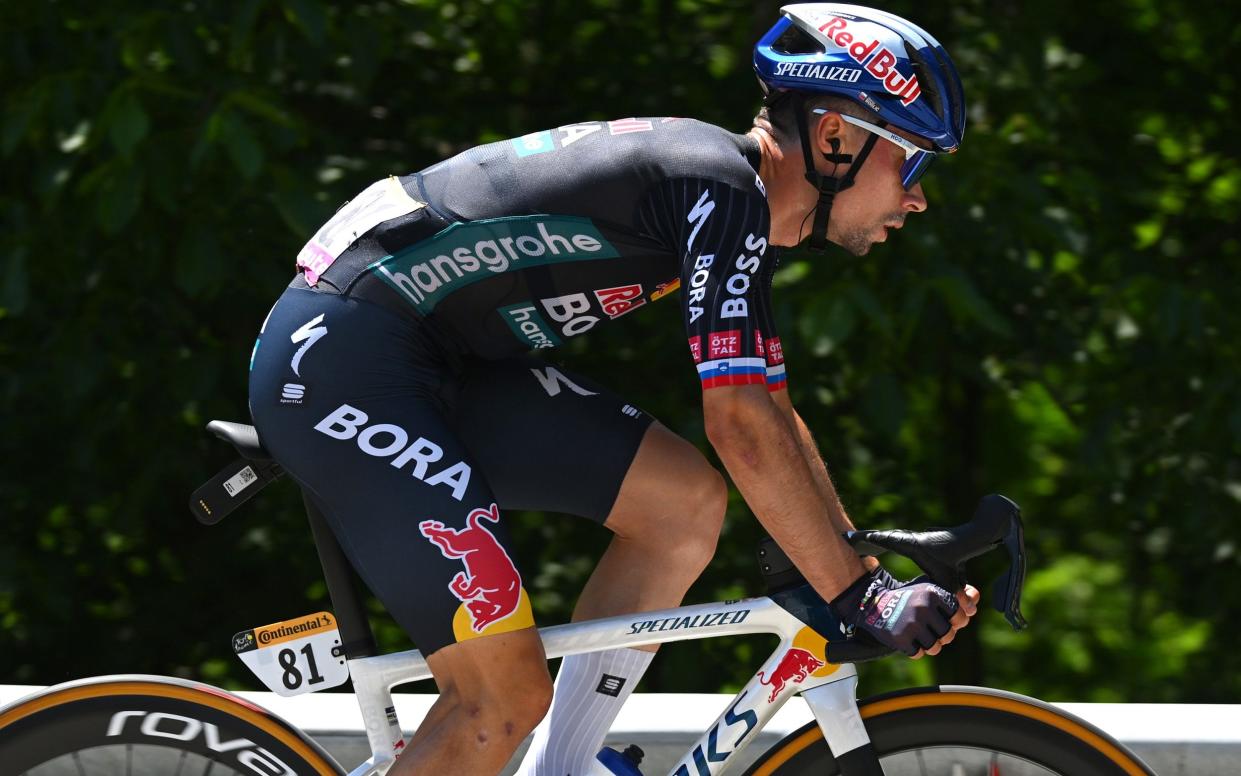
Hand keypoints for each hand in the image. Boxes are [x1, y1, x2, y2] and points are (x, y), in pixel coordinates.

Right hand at [830, 568, 978, 657]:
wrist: (873, 603)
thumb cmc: (907, 597)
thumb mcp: (929, 590)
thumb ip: (955, 594)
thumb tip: (975, 599)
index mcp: (934, 593)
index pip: (960, 617)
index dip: (953, 621)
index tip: (941, 617)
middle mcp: (924, 608)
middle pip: (949, 635)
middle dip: (941, 635)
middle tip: (929, 628)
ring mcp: (912, 624)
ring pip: (935, 647)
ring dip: (928, 644)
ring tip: (917, 634)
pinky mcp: (901, 638)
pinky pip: (918, 653)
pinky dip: (913, 649)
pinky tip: (906, 638)